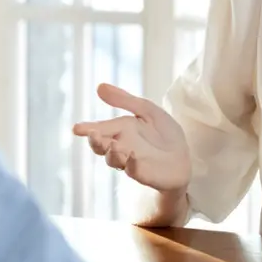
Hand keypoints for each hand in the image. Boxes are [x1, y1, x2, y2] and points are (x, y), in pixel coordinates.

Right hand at [72, 83, 190, 192]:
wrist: (184, 156)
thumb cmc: (163, 134)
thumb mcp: (146, 110)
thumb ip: (124, 100)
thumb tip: (99, 86)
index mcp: (120, 131)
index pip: (99, 130)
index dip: (87, 129)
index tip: (76, 128)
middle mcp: (121, 147)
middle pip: (101, 147)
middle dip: (96, 142)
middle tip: (94, 136)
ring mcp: (131, 162)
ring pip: (114, 160)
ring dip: (112, 153)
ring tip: (114, 146)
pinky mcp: (145, 174)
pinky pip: (134, 171)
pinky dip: (132, 165)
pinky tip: (133, 157)